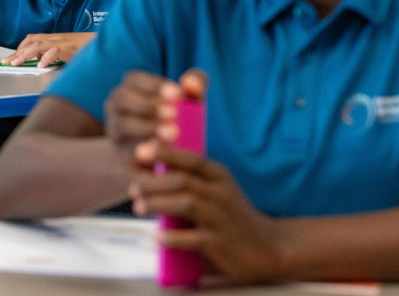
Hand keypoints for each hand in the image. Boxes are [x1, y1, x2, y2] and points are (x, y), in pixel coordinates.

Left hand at [5, 31, 93, 64]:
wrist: (105, 42)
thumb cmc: (86, 47)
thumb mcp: (66, 51)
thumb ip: (53, 54)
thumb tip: (41, 61)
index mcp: (53, 38)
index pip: (31, 40)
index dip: (19, 49)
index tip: (9, 59)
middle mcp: (55, 38)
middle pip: (30, 42)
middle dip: (17, 53)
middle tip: (7, 62)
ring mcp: (62, 42)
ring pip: (38, 45)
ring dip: (25, 54)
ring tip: (16, 63)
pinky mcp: (71, 48)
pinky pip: (56, 51)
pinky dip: (47, 58)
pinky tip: (41, 66)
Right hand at [104, 69, 205, 162]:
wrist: (166, 154)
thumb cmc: (180, 117)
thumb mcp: (189, 99)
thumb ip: (195, 85)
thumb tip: (190, 84)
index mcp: (130, 87)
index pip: (134, 79)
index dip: (154, 85)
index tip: (177, 93)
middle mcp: (116, 106)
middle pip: (122, 100)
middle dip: (148, 106)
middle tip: (174, 113)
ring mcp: (115, 130)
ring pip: (122, 126)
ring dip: (146, 128)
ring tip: (173, 133)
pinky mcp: (120, 154)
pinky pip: (128, 152)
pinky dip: (146, 150)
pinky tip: (165, 150)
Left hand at [129, 139, 285, 281]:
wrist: (266, 246)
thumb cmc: (231, 214)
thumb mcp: (216, 188)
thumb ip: (188, 176)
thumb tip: (147, 167)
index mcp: (219, 176)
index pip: (190, 158)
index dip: (164, 153)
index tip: (139, 152)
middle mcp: (221, 193)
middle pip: (182, 181)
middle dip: (152, 182)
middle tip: (132, 188)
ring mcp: (221, 218)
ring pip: (185, 204)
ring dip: (158, 205)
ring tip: (139, 208)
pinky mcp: (220, 242)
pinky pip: (193, 238)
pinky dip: (173, 237)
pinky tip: (158, 237)